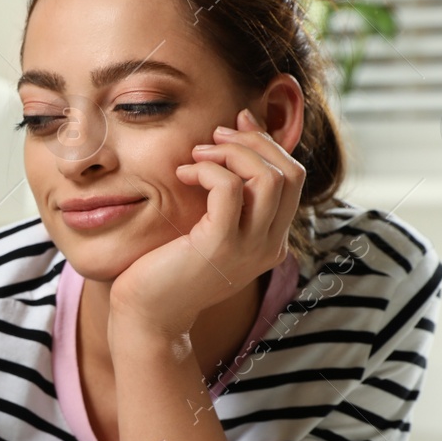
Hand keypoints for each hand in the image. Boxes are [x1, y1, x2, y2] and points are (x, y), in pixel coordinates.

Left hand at [110, 107, 305, 339]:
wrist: (148, 316)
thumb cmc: (169, 268)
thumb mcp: (209, 230)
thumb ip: (229, 199)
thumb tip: (231, 144)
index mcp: (272, 241)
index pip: (293, 178)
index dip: (268, 143)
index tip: (238, 124)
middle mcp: (269, 246)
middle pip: (290, 173)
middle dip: (254, 143)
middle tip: (215, 137)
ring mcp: (248, 248)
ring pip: (268, 178)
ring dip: (232, 153)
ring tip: (198, 155)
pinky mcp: (219, 246)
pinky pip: (229, 189)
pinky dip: (208, 170)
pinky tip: (184, 174)